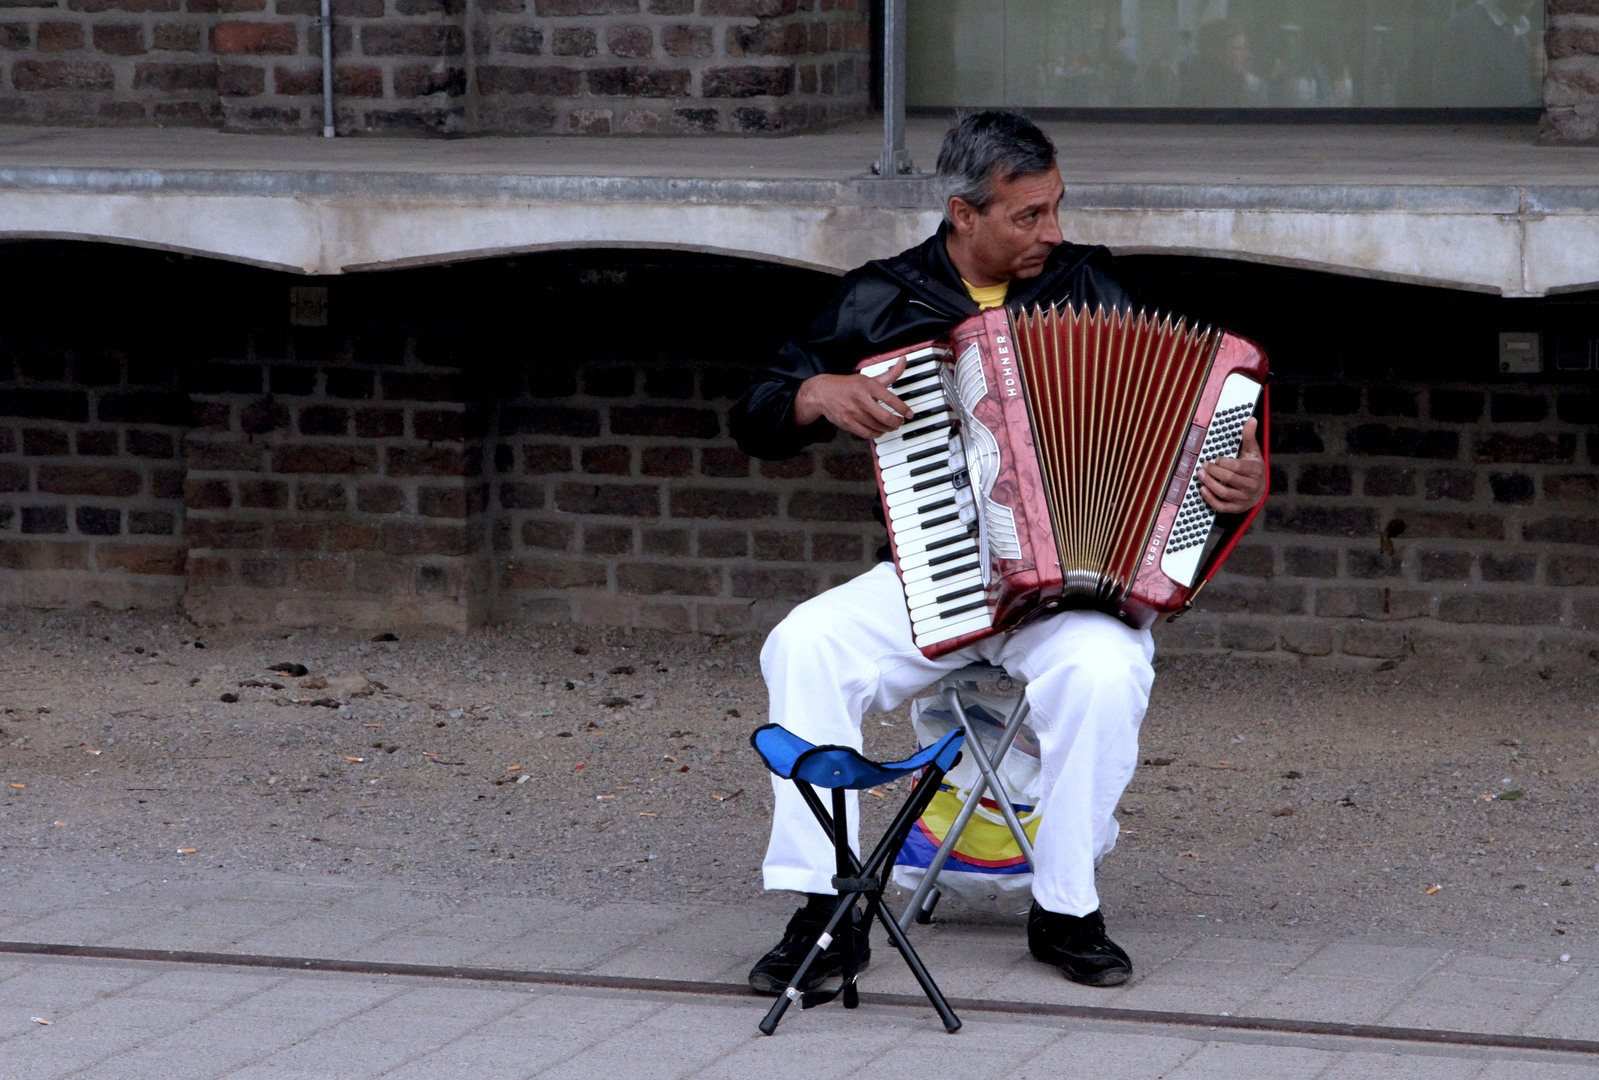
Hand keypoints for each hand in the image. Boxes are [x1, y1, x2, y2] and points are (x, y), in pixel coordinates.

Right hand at [792, 357, 913, 438]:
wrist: (822, 393)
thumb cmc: (849, 385)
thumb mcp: (869, 378)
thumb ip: (889, 374)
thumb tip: (904, 360)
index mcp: (867, 385)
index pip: (890, 398)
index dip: (903, 408)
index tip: (910, 414)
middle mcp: (860, 399)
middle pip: (884, 417)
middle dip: (896, 422)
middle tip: (900, 422)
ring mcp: (853, 412)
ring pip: (877, 427)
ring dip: (887, 429)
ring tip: (891, 426)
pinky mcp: (847, 423)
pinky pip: (867, 433)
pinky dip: (876, 434)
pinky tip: (879, 431)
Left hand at [1198, 417, 1265, 513]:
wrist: (1259, 491)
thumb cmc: (1253, 469)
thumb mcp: (1253, 452)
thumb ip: (1249, 436)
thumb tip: (1251, 419)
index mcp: (1256, 471)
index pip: (1238, 467)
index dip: (1224, 463)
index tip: (1216, 459)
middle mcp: (1252, 486)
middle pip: (1229, 479)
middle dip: (1214, 471)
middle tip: (1204, 465)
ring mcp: (1244, 499)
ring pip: (1224, 493)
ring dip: (1209, 483)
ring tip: (1200, 474)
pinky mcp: (1236, 508)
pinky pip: (1221, 506)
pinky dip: (1210, 499)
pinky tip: (1203, 489)